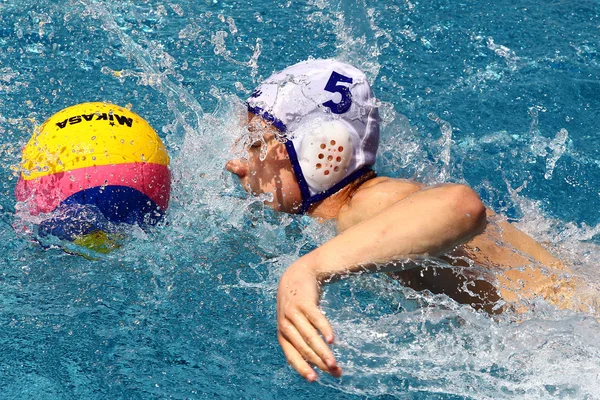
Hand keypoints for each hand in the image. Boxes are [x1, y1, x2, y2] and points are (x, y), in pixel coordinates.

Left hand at [276, 261, 342, 380]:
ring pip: (309, 337)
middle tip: (334, 372)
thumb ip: (303, 340)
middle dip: (319, 363)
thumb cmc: (297, 305)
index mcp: (283, 333)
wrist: (297, 274)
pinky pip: (315, 318)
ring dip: (323, 352)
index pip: (292, 355)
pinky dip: (324, 329)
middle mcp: (286, 324)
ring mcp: (294, 313)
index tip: (314, 379)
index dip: (302, 368)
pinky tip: (332, 340)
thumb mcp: (294, 322)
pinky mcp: (304, 302)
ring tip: (334, 363)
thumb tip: (319, 363)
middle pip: (303, 348)